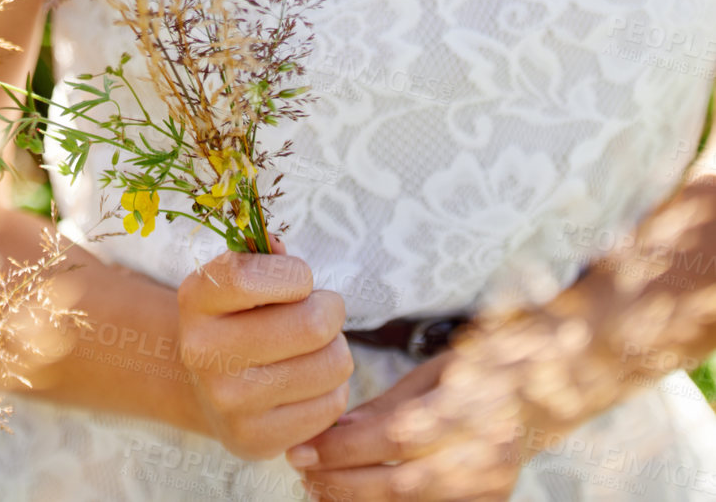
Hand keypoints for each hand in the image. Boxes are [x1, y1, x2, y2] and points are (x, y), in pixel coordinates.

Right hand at [177, 231, 353, 461]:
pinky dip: (332, 387)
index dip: (296, 274)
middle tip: (322, 310)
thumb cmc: (238, 316)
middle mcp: (205, 353)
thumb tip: (279, 248)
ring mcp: (228, 403)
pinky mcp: (256, 440)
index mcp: (196, 299)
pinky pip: (331, 405)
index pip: (254, 278)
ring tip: (314, 347)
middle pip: (311, 325)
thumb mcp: (236, 276)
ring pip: (331, 364)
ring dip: (336, 349)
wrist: (209, 386)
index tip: (299, 280)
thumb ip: (263, 256)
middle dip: (330, 310)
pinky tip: (308, 381)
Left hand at [289, 283, 634, 498]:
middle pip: (402, 483)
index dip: (345, 447)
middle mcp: (489, 453)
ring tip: (318, 486)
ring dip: (358, 500)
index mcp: (475, 405)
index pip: (399, 437)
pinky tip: (355, 497)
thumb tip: (336, 430)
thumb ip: (389, 404)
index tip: (305, 445)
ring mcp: (494, 486)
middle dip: (343, 481)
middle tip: (302, 469)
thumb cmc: (484, 365)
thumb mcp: (436, 370)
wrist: (552, 388)